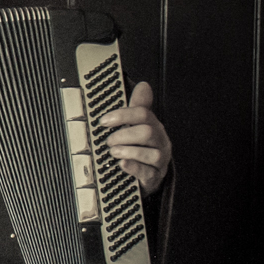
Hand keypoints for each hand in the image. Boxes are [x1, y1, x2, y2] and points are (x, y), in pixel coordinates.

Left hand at [99, 80, 170, 195]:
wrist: (150, 174)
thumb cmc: (142, 148)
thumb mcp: (139, 126)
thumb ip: (139, 107)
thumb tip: (143, 85)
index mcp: (154, 126)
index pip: (143, 114)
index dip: (123, 115)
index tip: (104, 121)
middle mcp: (160, 142)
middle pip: (147, 132)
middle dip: (123, 135)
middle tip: (109, 140)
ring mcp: (159, 160)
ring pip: (149, 153)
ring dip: (127, 150)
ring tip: (113, 151)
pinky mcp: (154, 177)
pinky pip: (147, 172)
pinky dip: (133, 167)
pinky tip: (122, 163)